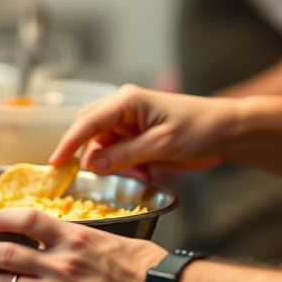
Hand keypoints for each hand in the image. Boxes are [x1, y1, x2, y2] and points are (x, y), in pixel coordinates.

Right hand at [49, 84, 236, 174]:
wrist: (227, 132)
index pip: (87, 122)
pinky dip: (125, 167)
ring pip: (103, 147)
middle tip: (92, 180)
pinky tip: (145, 174)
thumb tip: (91, 165)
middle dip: (91, 157)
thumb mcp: (161, 145)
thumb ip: (124, 155)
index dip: (68, 143)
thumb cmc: (199, 129)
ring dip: (113, 165)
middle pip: (90, 132)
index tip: (53, 164)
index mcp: (127, 101)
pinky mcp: (138, 137)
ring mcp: (130, 122)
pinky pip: (118, 154)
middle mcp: (123, 108)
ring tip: (138, 175)